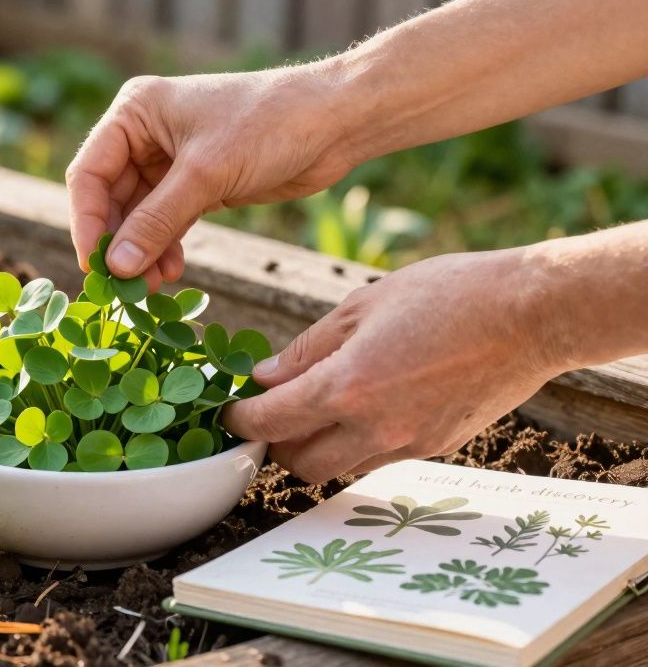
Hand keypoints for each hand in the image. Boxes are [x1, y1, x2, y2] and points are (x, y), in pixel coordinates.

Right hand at [66, 68, 358, 285]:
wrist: (335, 121)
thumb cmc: (269, 125)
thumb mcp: (206, 174)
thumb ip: (157, 221)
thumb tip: (116, 268)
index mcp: (135, 112)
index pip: (89, 173)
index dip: (87, 222)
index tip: (95, 266)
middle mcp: (145, 134)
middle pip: (110, 199)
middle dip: (118, 244)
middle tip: (123, 287)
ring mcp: (170, 160)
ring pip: (138, 217)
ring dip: (141, 253)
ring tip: (151, 289)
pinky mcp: (197, 184)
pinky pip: (165, 223)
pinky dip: (164, 249)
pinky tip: (171, 273)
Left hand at [222, 248, 564, 482]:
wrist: (532, 314)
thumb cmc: (448, 294)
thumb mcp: (361, 305)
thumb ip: (307, 348)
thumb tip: (265, 376)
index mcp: (346, 386)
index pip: (270, 423)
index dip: (240, 420)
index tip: (231, 411)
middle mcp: (374, 427)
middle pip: (298, 464)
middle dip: (276, 444)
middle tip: (272, 412)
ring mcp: (408, 443)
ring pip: (340, 468)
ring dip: (317, 447)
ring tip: (318, 408)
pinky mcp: (436, 447)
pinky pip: (379, 457)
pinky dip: (360, 441)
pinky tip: (369, 404)